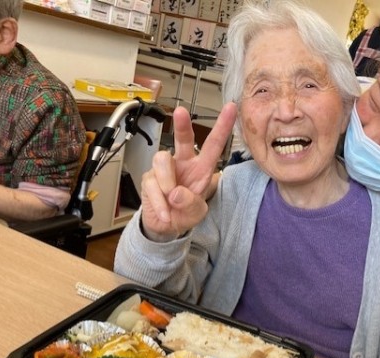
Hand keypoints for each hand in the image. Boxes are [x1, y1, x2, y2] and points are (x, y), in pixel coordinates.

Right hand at [140, 103, 236, 240]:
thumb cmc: (184, 213)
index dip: (222, 127)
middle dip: (182, 125)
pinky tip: (165, 213)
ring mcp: (164, 169)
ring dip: (167, 183)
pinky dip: (160, 203)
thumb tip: (175, 193)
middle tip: (181, 112)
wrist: (164, 226)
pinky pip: (152, 184)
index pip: (214, 145)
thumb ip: (191, 204)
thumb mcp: (197, 214)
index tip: (230, 108)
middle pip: (183, 139)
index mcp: (201, 168)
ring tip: (171, 202)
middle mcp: (183, 163)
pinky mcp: (149, 178)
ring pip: (162, 160)